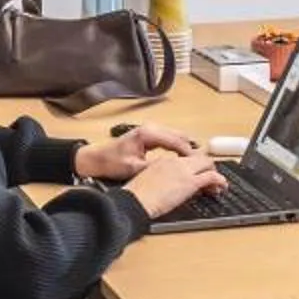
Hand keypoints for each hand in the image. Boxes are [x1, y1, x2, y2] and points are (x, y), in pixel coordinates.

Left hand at [75, 124, 197, 182]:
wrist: (96, 159)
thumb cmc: (111, 163)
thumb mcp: (134, 168)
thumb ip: (155, 167)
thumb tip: (174, 170)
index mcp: (148, 134)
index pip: (176, 142)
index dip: (190, 154)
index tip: (200, 164)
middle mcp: (151, 128)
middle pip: (180, 137)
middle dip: (192, 150)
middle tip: (203, 165)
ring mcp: (151, 130)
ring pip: (176, 137)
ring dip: (186, 149)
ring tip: (196, 163)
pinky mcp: (149, 135)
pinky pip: (170, 139)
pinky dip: (178, 148)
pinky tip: (183, 160)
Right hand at [122, 150, 225, 219]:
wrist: (135, 200)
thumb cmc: (136, 197)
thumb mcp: (149, 183)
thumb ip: (162, 181)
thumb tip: (171, 189)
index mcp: (163, 161)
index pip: (185, 159)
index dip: (195, 167)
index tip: (198, 174)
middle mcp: (175, 162)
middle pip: (199, 158)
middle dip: (208, 166)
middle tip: (212, 177)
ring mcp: (183, 171)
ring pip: (207, 164)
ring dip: (215, 173)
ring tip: (218, 184)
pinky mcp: (190, 182)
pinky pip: (211, 177)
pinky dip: (220, 181)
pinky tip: (221, 187)